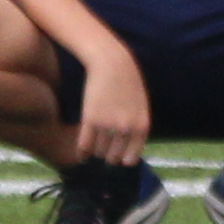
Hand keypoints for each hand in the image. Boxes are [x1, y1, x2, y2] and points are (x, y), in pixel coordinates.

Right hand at [68, 47, 151, 177]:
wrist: (113, 63)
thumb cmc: (128, 84)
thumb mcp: (141, 108)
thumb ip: (136, 129)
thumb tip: (126, 155)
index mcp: (141, 127)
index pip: (130, 158)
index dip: (122, 160)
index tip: (117, 158)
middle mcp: (126, 129)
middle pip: (113, 157)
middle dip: (108, 156)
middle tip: (103, 151)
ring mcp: (108, 125)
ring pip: (98, 152)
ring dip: (95, 152)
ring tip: (95, 146)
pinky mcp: (90, 119)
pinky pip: (84, 146)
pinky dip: (82, 153)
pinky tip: (82, 155)